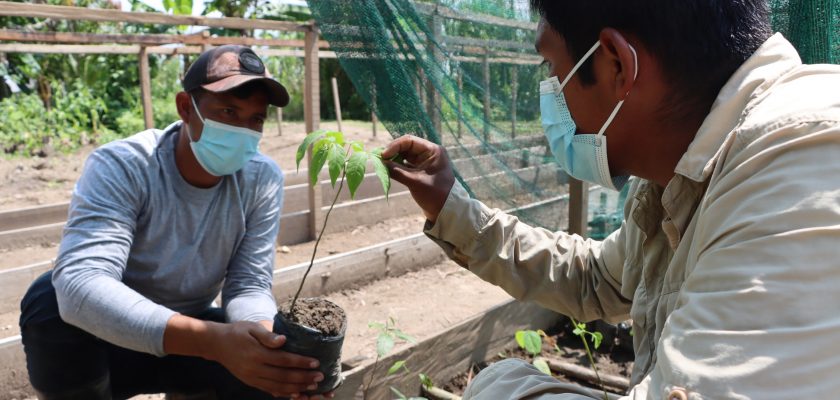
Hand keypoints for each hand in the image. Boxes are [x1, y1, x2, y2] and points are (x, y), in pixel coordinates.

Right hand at [207, 321, 330, 398]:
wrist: (216, 344)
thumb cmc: (237, 332)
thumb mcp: (252, 327)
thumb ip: (267, 335)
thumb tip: (283, 340)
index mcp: (256, 353)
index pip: (283, 360)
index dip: (301, 362)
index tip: (316, 362)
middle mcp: (254, 368)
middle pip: (283, 376)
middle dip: (303, 377)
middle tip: (320, 377)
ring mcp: (251, 377)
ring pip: (277, 387)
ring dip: (297, 387)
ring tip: (312, 387)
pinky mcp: (250, 382)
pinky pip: (269, 390)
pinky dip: (284, 393)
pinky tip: (296, 393)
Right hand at [382, 135, 454, 222]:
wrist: (446, 210)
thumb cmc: (435, 194)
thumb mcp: (415, 182)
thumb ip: (397, 171)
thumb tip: (381, 163)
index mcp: (433, 151)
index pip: (409, 141)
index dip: (394, 146)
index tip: (383, 156)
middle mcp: (429, 153)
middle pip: (406, 146)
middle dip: (392, 152)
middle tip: (379, 160)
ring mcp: (425, 161)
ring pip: (405, 155)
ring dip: (394, 159)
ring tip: (382, 164)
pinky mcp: (421, 170)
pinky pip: (406, 164)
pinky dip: (397, 166)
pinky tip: (388, 169)